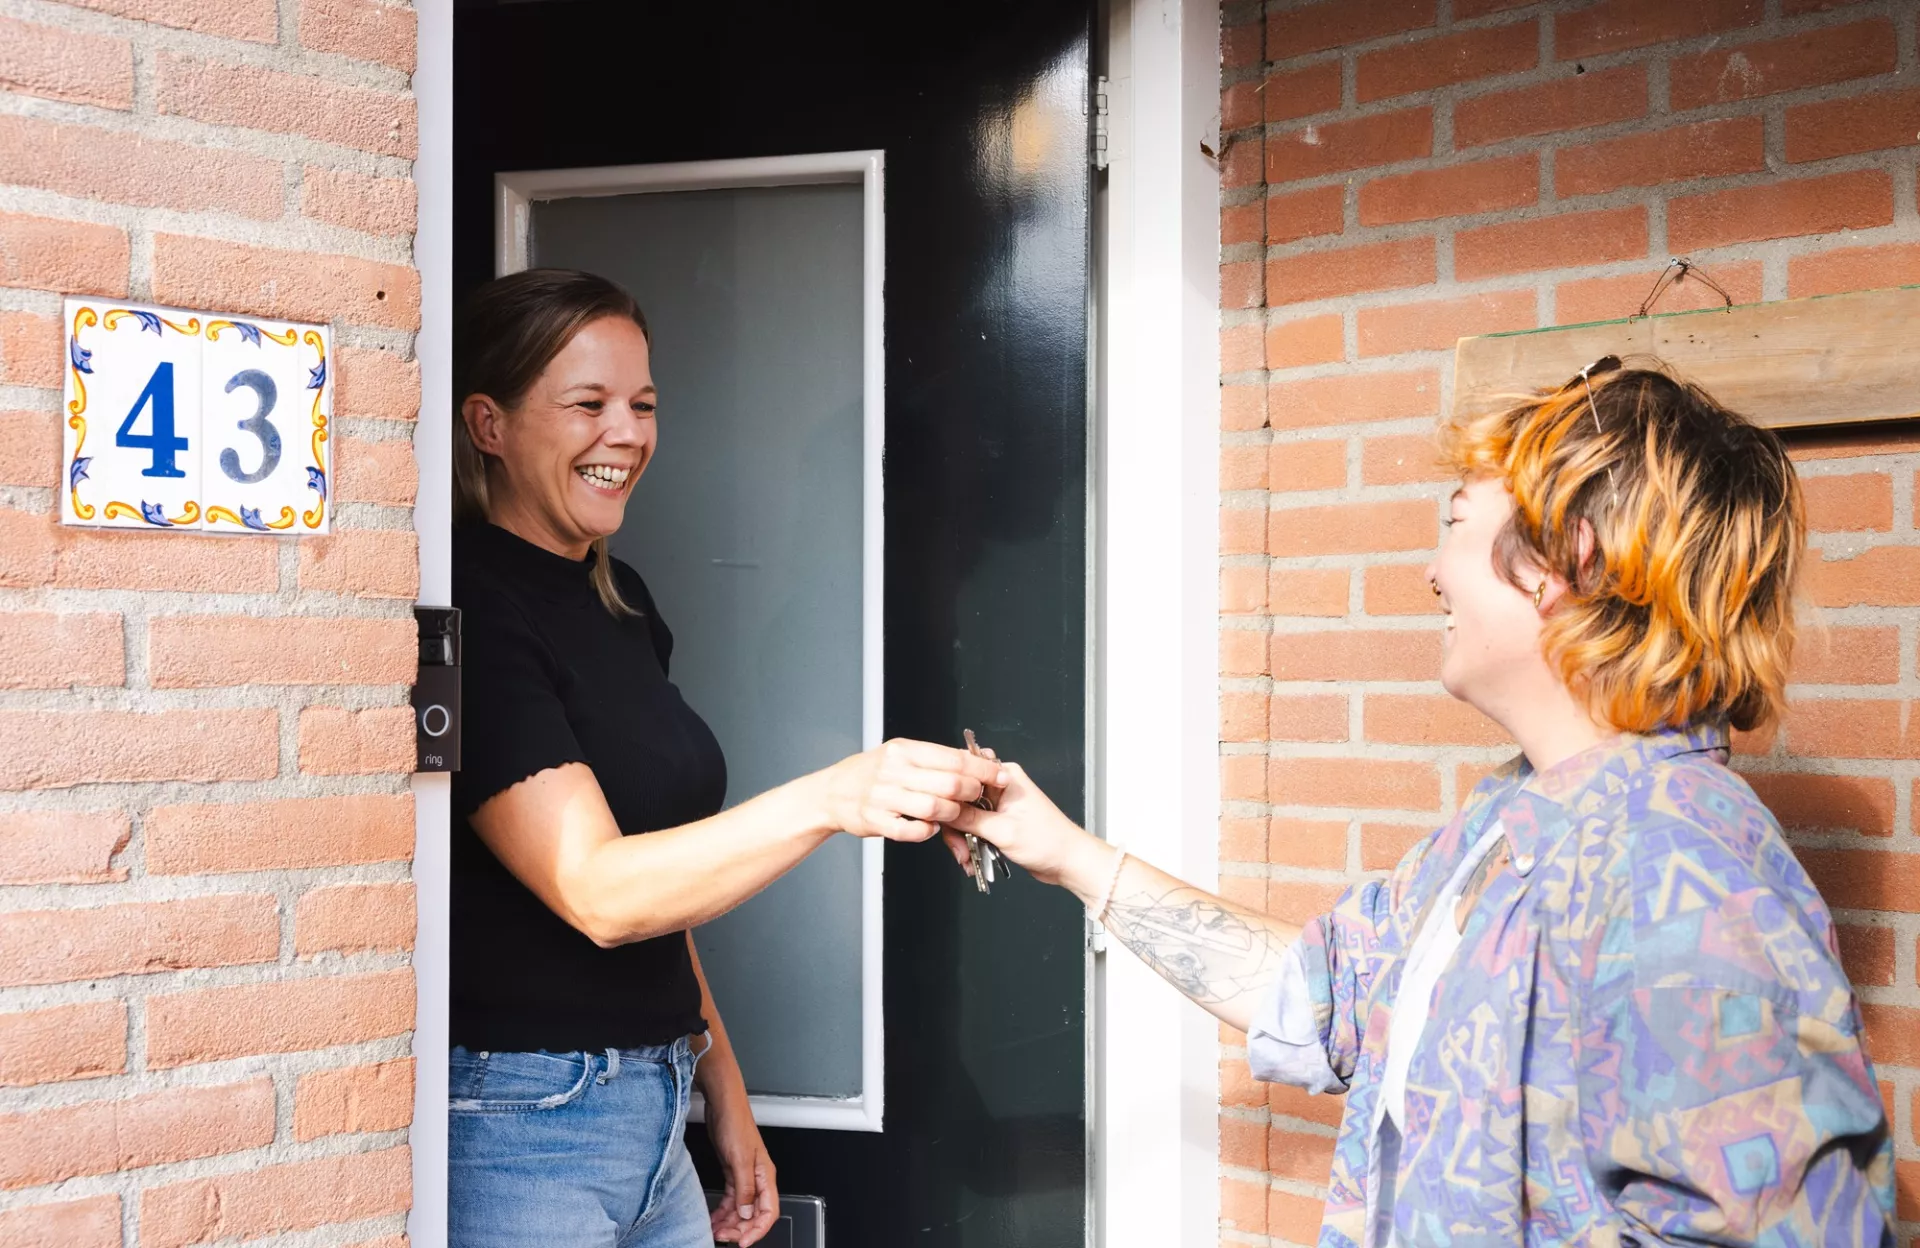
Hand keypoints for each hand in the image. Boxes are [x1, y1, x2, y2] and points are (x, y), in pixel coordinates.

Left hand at [706, 1096, 777, 1246]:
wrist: (722, 1105)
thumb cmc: (735, 1123)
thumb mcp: (739, 1159)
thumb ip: (745, 1188)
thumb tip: (748, 1213)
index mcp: (765, 1175)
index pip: (768, 1212)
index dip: (758, 1230)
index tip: (743, 1242)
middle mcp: (757, 1178)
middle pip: (754, 1214)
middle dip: (740, 1229)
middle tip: (723, 1237)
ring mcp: (745, 1176)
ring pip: (741, 1209)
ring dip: (730, 1222)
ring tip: (715, 1230)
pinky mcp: (732, 1173)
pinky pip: (730, 1200)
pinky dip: (723, 1211)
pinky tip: (714, 1218)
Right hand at [818, 739, 1003, 841]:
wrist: (832, 792)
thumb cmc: (872, 773)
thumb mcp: (900, 754)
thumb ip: (932, 759)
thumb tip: (972, 761)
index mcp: (905, 750)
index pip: (954, 758)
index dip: (982, 769)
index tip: (1000, 776)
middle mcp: (894, 770)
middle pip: (950, 784)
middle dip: (972, 794)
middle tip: (979, 798)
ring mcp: (883, 796)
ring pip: (934, 808)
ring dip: (953, 815)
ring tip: (956, 815)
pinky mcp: (875, 820)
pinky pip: (910, 830)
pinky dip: (926, 832)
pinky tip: (931, 828)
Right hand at [942, 761, 1114, 899]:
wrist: (1068, 862)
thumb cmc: (1049, 841)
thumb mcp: (1003, 830)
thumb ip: (969, 819)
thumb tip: (942, 809)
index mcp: (1005, 776)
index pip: (965, 774)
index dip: (949, 792)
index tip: (940, 810)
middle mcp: (1001, 787)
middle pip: (961, 799)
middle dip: (956, 826)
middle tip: (959, 848)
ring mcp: (999, 805)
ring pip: (965, 816)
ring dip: (963, 839)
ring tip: (967, 859)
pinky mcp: (999, 821)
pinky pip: (975, 828)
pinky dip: (971, 844)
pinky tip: (972, 860)